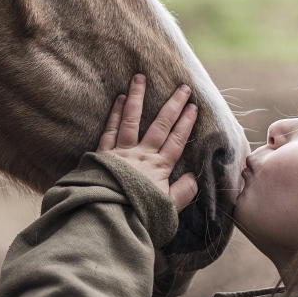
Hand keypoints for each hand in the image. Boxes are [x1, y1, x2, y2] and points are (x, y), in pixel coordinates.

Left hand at [97, 74, 198, 212]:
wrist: (107, 219)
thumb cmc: (138, 218)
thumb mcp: (167, 210)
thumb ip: (183, 193)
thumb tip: (195, 177)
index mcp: (159, 169)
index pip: (176, 141)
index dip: (186, 123)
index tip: (194, 107)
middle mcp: (141, 155)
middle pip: (160, 125)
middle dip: (172, 105)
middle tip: (182, 86)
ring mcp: (121, 152)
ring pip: (131, 119)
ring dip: (137, 97)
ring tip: (140, 77)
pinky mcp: (102, 154)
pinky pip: (110, 129)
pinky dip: (114, 113)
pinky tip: (118, 98)